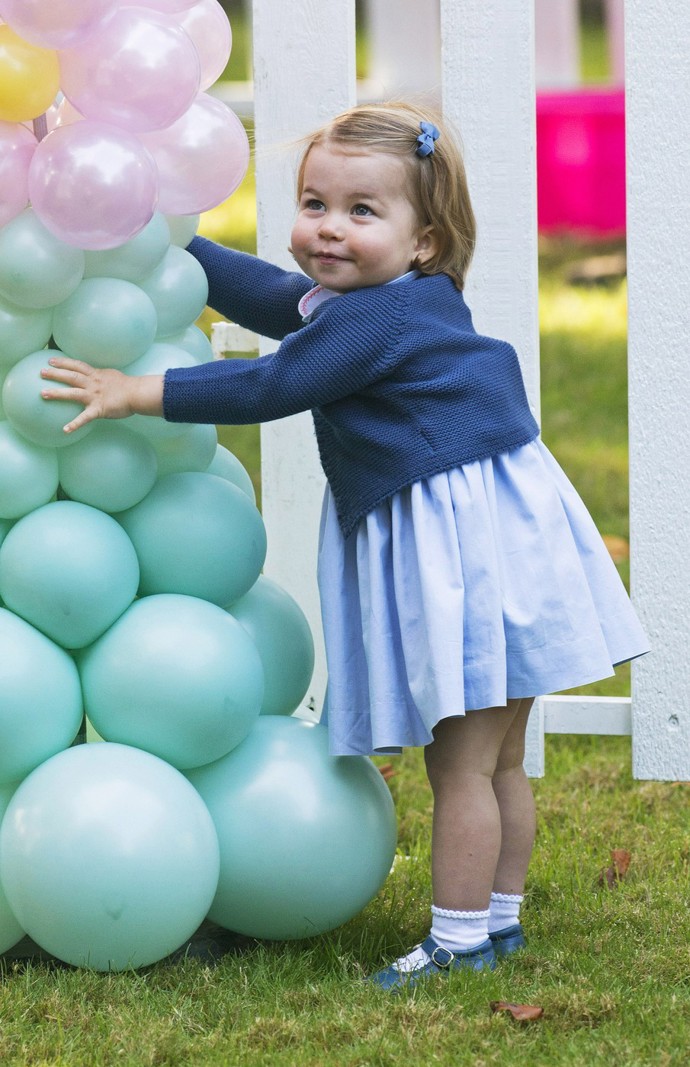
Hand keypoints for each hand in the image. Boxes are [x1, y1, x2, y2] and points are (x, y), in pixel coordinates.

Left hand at [40, 356, 163, 433]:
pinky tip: (65, 430)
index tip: (51, 360)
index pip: (77, 365)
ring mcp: (95, 396)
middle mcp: (93, 383)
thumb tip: (99, 376)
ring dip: (57, 393)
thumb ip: (103, 376)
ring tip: (43, 393)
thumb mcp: (113, 376)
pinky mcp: (99, 409)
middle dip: (55, 373)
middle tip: (41, 372)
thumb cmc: (129, 386)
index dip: (64, 362)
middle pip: (71, 376)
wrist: (138, 393)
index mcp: (96, 375)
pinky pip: (85, 418)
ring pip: (73, 393)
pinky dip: (75, 424)